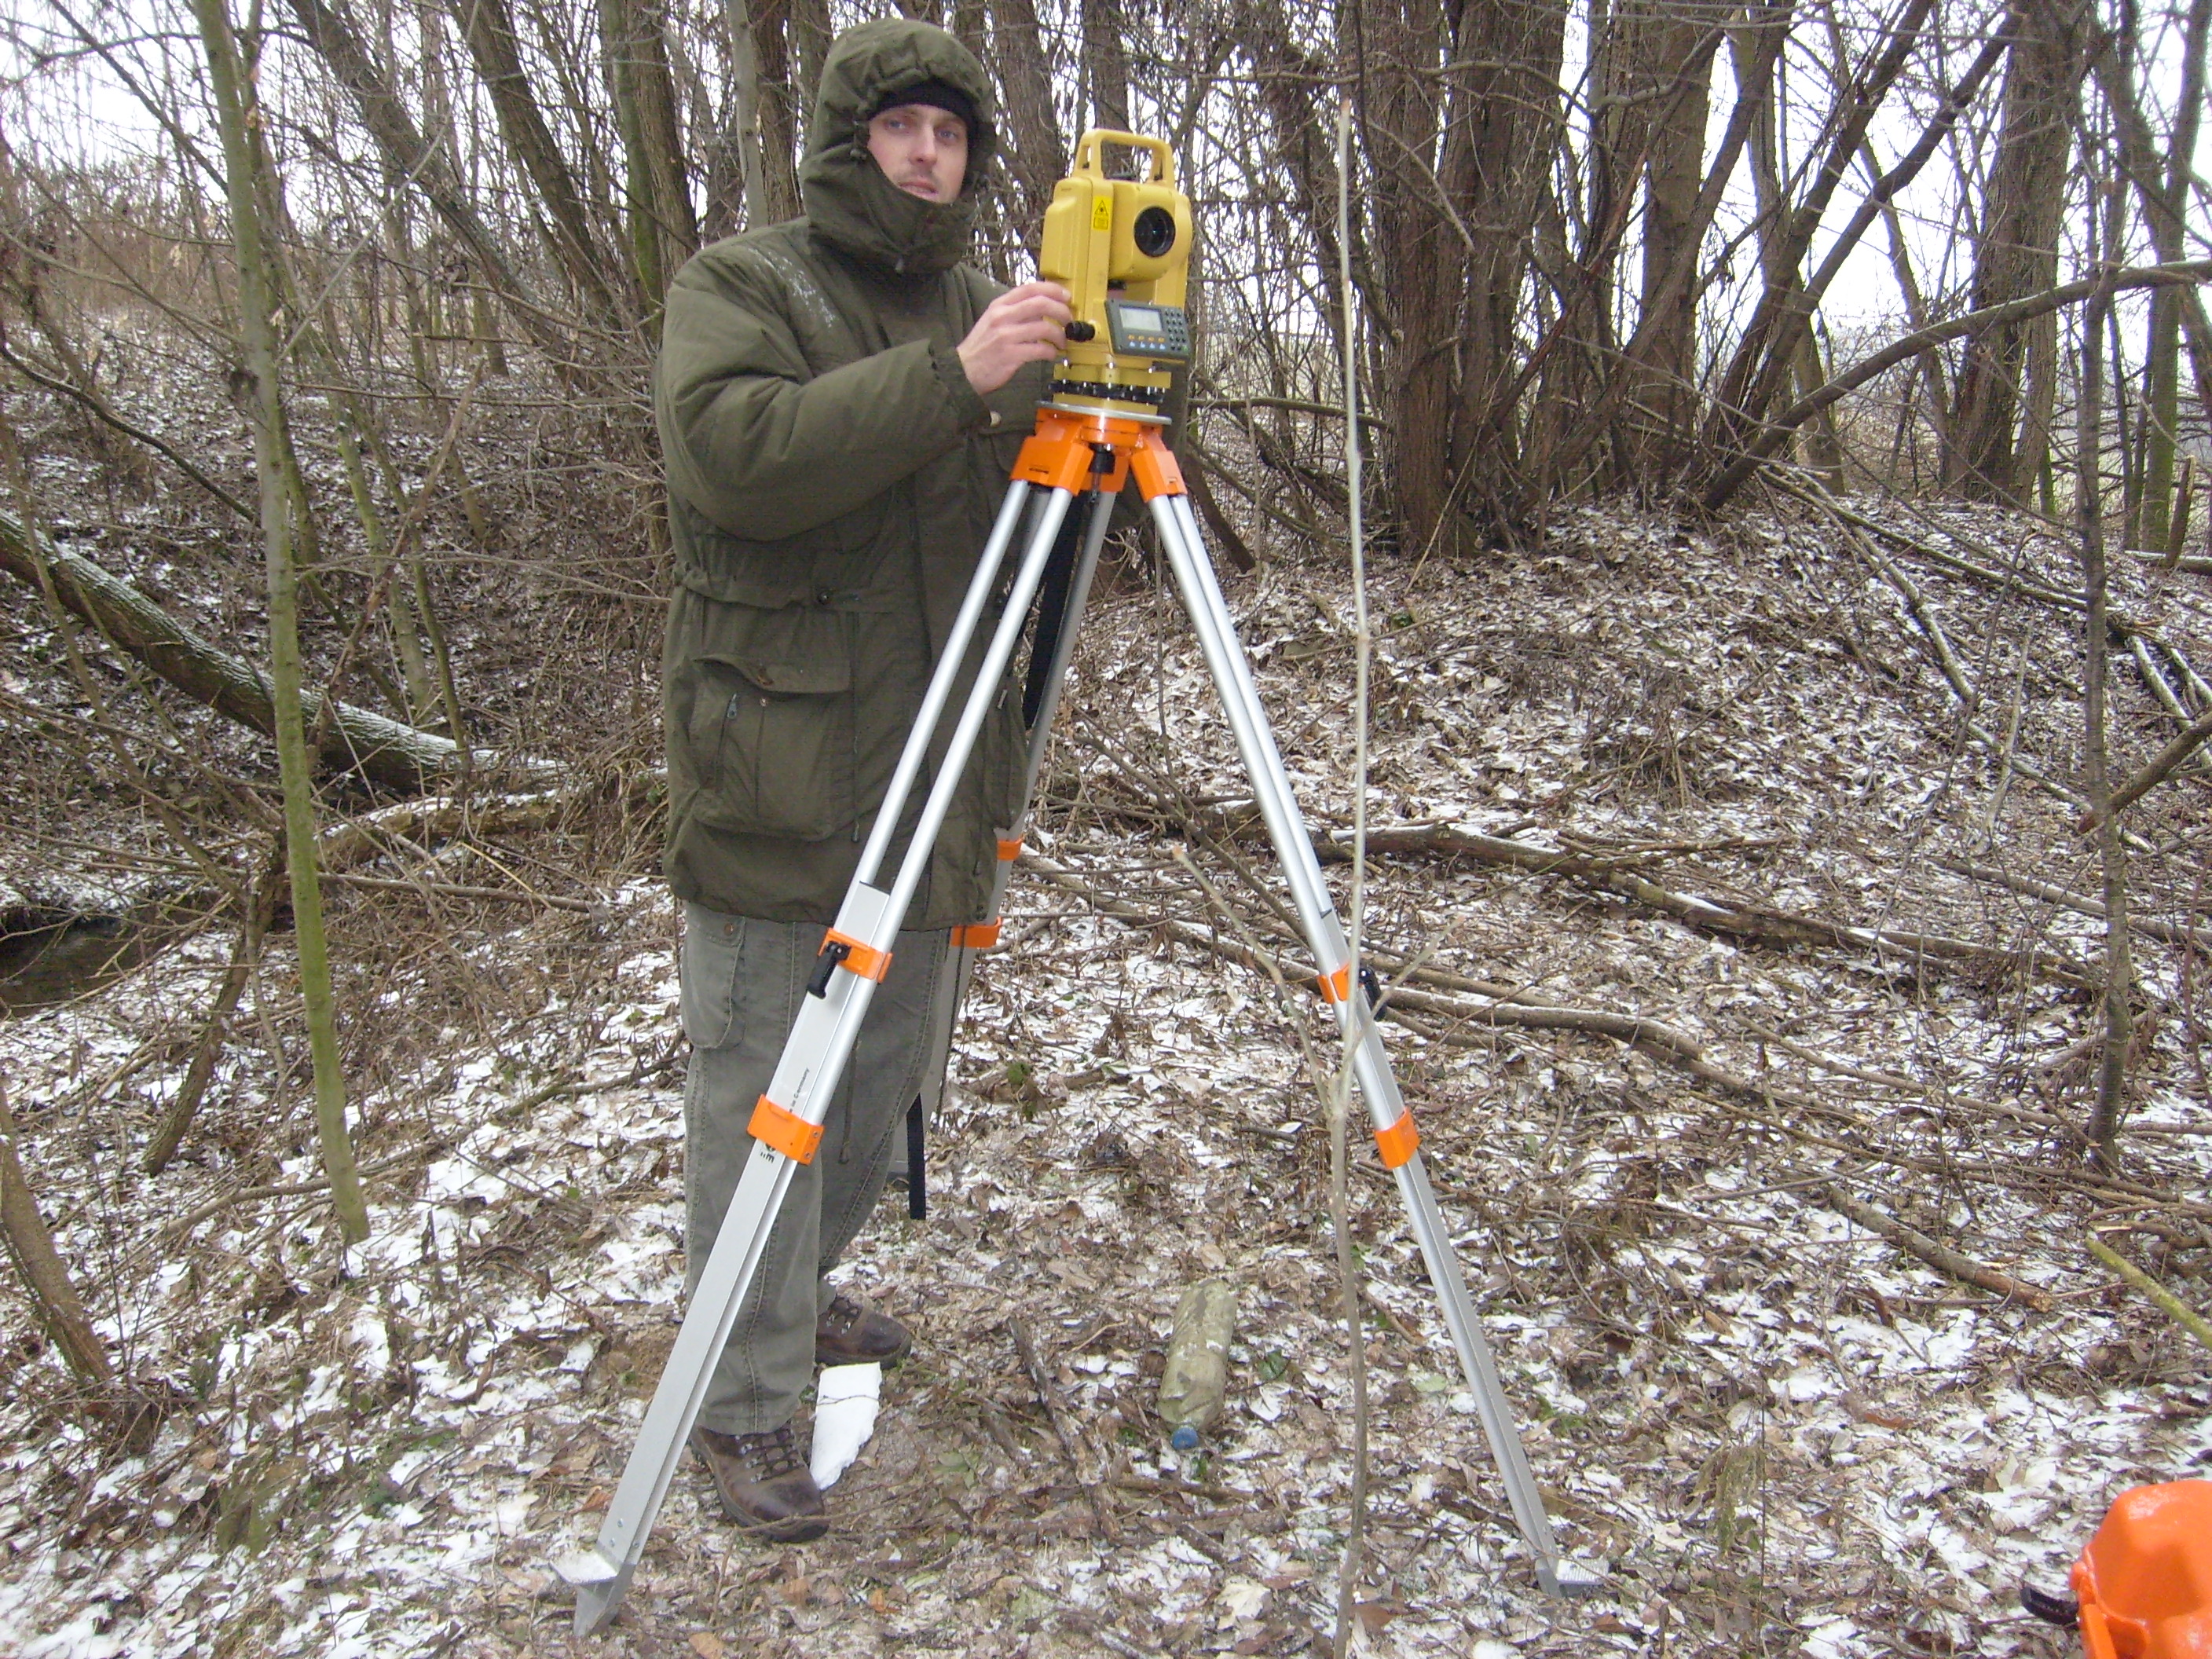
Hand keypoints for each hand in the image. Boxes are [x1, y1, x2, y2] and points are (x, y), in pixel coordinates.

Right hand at [957, 282, 1071, 395]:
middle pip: (1041, 304)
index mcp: (999, 305)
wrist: (963, 370)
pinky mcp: (1011, 355)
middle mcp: (1003, 317)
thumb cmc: (982, 347)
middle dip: (1061, 311)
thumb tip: (1043, 309)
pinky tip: (1051, 355)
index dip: (1052, 289)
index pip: (1030, 288)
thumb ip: (1015, 312)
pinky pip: (1040, 350)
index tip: (1066, 296)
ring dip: (1060, 335)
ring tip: (1062, 342)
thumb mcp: (993, 320)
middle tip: (1069, 320)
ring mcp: (1006, 336)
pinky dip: (1051, 352)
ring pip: (1044, 327)